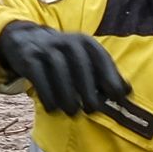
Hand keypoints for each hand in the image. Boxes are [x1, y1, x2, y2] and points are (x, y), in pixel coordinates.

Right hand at [0, 21, 149, 128]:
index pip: (102, 60)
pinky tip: (53, 108)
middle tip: (92, 110)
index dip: (112, 79)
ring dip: (68, 96)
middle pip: (81, 68)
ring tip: (72, 112)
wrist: (25, 39)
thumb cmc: (63, 57)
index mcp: (85, 42)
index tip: (119, 98)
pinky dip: (48, 95)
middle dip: (89, 91)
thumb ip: (102, 73)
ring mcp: (47, 48)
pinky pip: (40, 77)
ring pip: (60, 73)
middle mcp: (67, 42)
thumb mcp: (83, 58)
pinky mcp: (29, 57)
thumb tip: (126, 92)